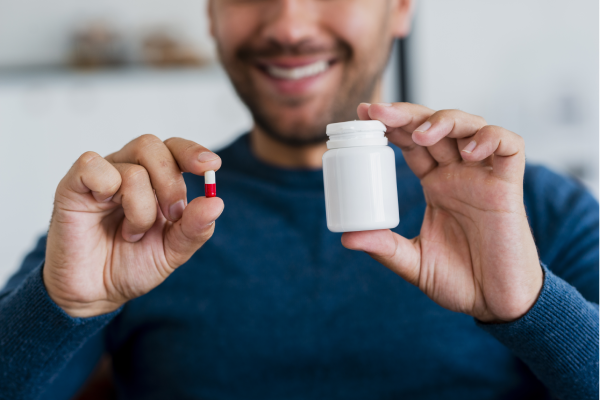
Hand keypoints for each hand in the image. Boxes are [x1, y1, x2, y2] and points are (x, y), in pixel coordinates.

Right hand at [44, 135, 223, 317]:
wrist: (96, 293)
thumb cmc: (133, 265)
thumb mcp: (173, 251)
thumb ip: (195, 228)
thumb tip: (216, 202)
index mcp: (156, 180)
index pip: (174, 149)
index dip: (192, 152)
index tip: (210, 166)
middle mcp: (128, 170)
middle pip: (153, 147)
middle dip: (170, 185)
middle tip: (171, 215)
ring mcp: (101, 176)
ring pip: (132, 169)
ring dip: (140, 208)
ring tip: (133, 233)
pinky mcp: (73, 185)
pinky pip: (93, 166)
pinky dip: (106, 188)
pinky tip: (103, 211)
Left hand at [342, 103, 542, 322]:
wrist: (496, 303)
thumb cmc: (460, 281)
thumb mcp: (414, 263)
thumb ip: (385, 249)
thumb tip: (347, 237)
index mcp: (436, 185)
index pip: (412, 143)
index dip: (392, 124)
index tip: (364, 114)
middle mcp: (458, 175)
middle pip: (435, 126)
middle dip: (408, 113)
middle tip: (378, 112)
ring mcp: (484, 178)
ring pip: (470, 126)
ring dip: (445, 121)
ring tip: (421, 135)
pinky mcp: (509, 187)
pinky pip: (509, 148)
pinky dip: (490, 138)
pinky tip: (468, 151)